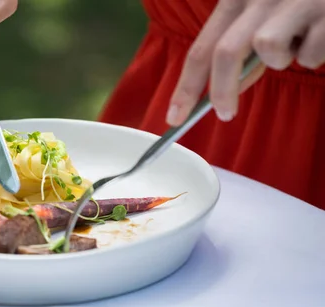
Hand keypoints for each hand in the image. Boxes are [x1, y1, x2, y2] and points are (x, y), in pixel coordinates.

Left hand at [166, 0, 324, 125]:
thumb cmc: (297, 4)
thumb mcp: (262, 16)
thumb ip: (238, 48)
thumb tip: (223, 91)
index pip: (201, 48)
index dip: (185, 87)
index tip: (174, 117)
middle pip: (225, 53)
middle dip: (221, 92)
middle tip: (224, 114)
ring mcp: (294, 0)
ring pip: (269, 51)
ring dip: (281, 60)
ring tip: (297, 42)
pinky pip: (309, 54)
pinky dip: (313, 55)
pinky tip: (320, 34)